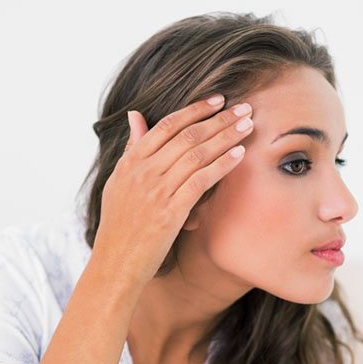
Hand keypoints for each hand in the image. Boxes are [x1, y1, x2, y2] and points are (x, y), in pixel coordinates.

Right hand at [92, 95, 253, 287]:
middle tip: (244, 108)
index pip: (167, 125)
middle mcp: (143, 171)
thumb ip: (132, 148)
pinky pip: (200, 181)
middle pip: (187, 135)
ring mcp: (156, 191)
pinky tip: (239, 154)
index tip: (218, 100)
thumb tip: (135, 115)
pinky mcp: (169, 212)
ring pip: (196, 154)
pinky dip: (221, 165)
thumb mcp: (119, 181)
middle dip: (219, 119)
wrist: (115, 263)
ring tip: (248, 125)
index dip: (195, 109)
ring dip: (226, 137)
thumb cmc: (120, 224)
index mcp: (131, 161)